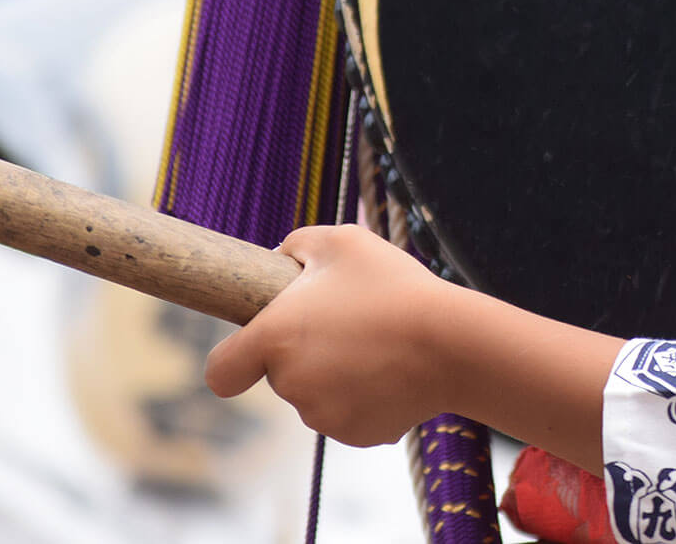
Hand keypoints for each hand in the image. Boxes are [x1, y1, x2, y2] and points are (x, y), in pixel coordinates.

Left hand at [205, 224, 454, 445]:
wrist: (453, 343)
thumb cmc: (395, 286)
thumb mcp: (343, 240)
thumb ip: (297, 245)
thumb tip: (279, 259)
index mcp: (275, 338)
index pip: (221, 371)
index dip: (233, 360)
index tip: (254, 351)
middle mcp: (290, 384)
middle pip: (281, 375)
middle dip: (305, 353)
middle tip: (349, 322)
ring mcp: (322, 415)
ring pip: (316, 395)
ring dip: (336, 374)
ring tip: (379, 344)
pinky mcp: (355, 434)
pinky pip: (348, 415)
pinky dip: (364, 397)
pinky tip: (393, 371)